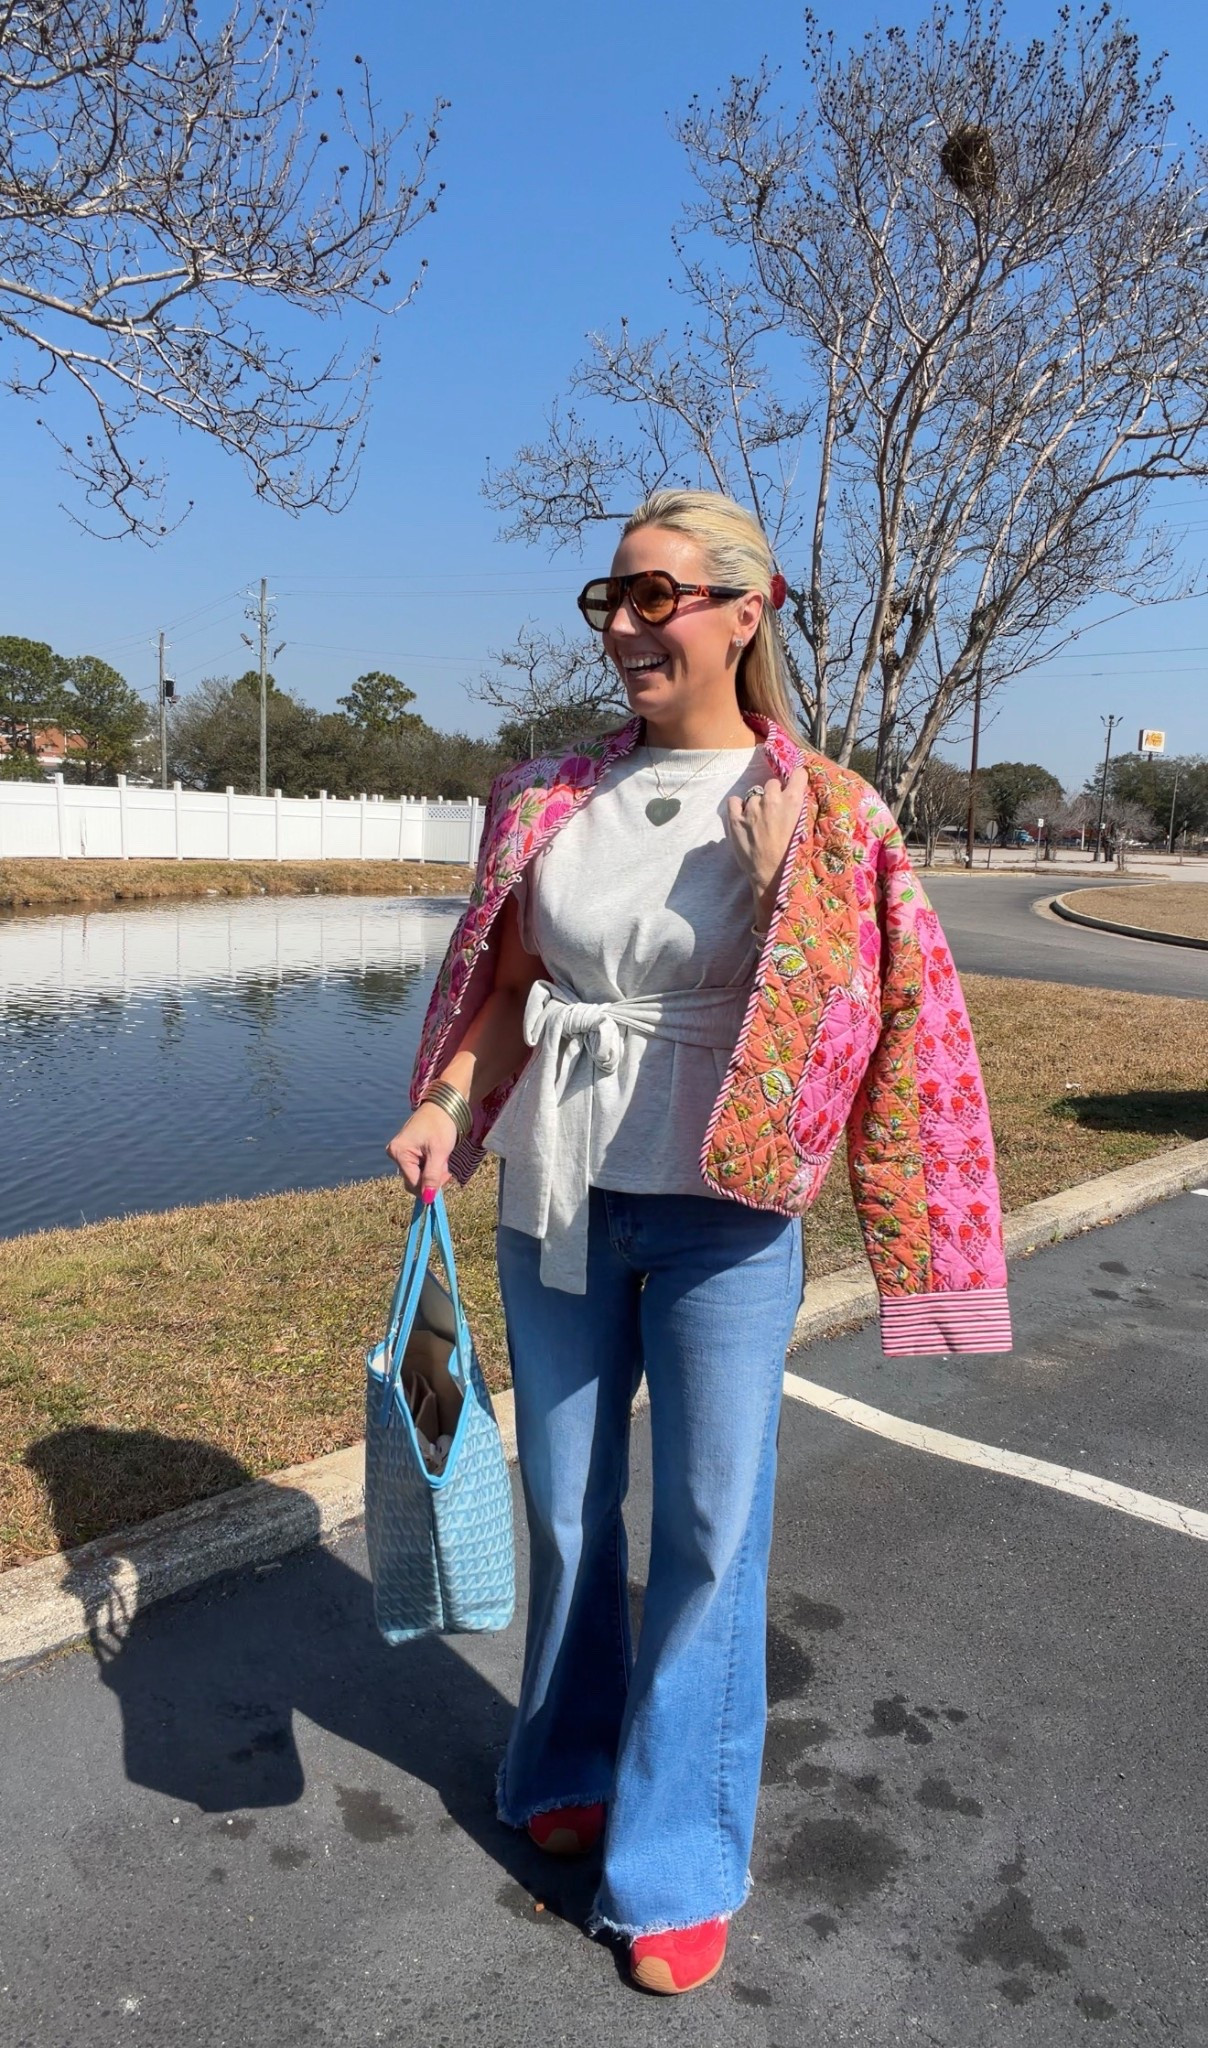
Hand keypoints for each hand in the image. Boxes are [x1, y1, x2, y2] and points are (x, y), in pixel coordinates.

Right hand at [385, 1102, 457, 1201]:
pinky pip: (418, 1167)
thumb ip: (432, 1177)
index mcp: (399, 1152)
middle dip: (432, 1178)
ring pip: (417, 1175)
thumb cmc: (441, 1124)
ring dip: (433, 1171)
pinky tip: (437, 1155)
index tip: (446, 1175)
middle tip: (445, 1165)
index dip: (430, 1185)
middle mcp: (394, 1153)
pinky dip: (430, 1165)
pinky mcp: (407, 1151)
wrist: (444, 1105)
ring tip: (442, 1157)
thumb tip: (427, 1199)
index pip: (413, 1183)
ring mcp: (400, 1152)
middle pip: (413, 1180)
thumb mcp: (439, 1152)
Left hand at [726, 763, 808, 926]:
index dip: (796, 779)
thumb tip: (797, 797)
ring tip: (758, 820)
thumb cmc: (791, 855)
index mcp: (792, 801)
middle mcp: (771, 799)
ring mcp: (751, 808)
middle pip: (771, 784)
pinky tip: (742, 817)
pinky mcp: (735, 819)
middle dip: (773, 793)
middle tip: (774, 810)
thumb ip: (800, 810)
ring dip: (756, 803)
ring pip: (753, 794)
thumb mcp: (804, 829)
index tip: (794, 784)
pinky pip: (734, 801)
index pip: (798, 774)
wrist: (771, 875)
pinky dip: (737, 806)